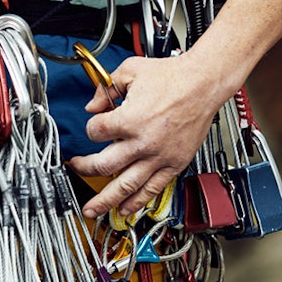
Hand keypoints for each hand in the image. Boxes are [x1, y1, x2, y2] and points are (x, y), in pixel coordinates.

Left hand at [67, 51, 231, 218]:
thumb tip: (92, 105)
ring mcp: (158, 156)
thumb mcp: (130, 71)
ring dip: (105, 200)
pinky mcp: (173, 164)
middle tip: (76, 168)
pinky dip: (136, 202)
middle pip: (103, 165)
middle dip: (85, 168)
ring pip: (125, 185)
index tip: (96, 125)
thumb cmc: (173, 76)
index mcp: (129, 119)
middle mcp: (142, 142)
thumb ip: (105, 88)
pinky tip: (125, 210)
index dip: (91, 127)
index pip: (95, 132)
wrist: (204, 84)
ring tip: (92, 210)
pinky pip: (152, 189)